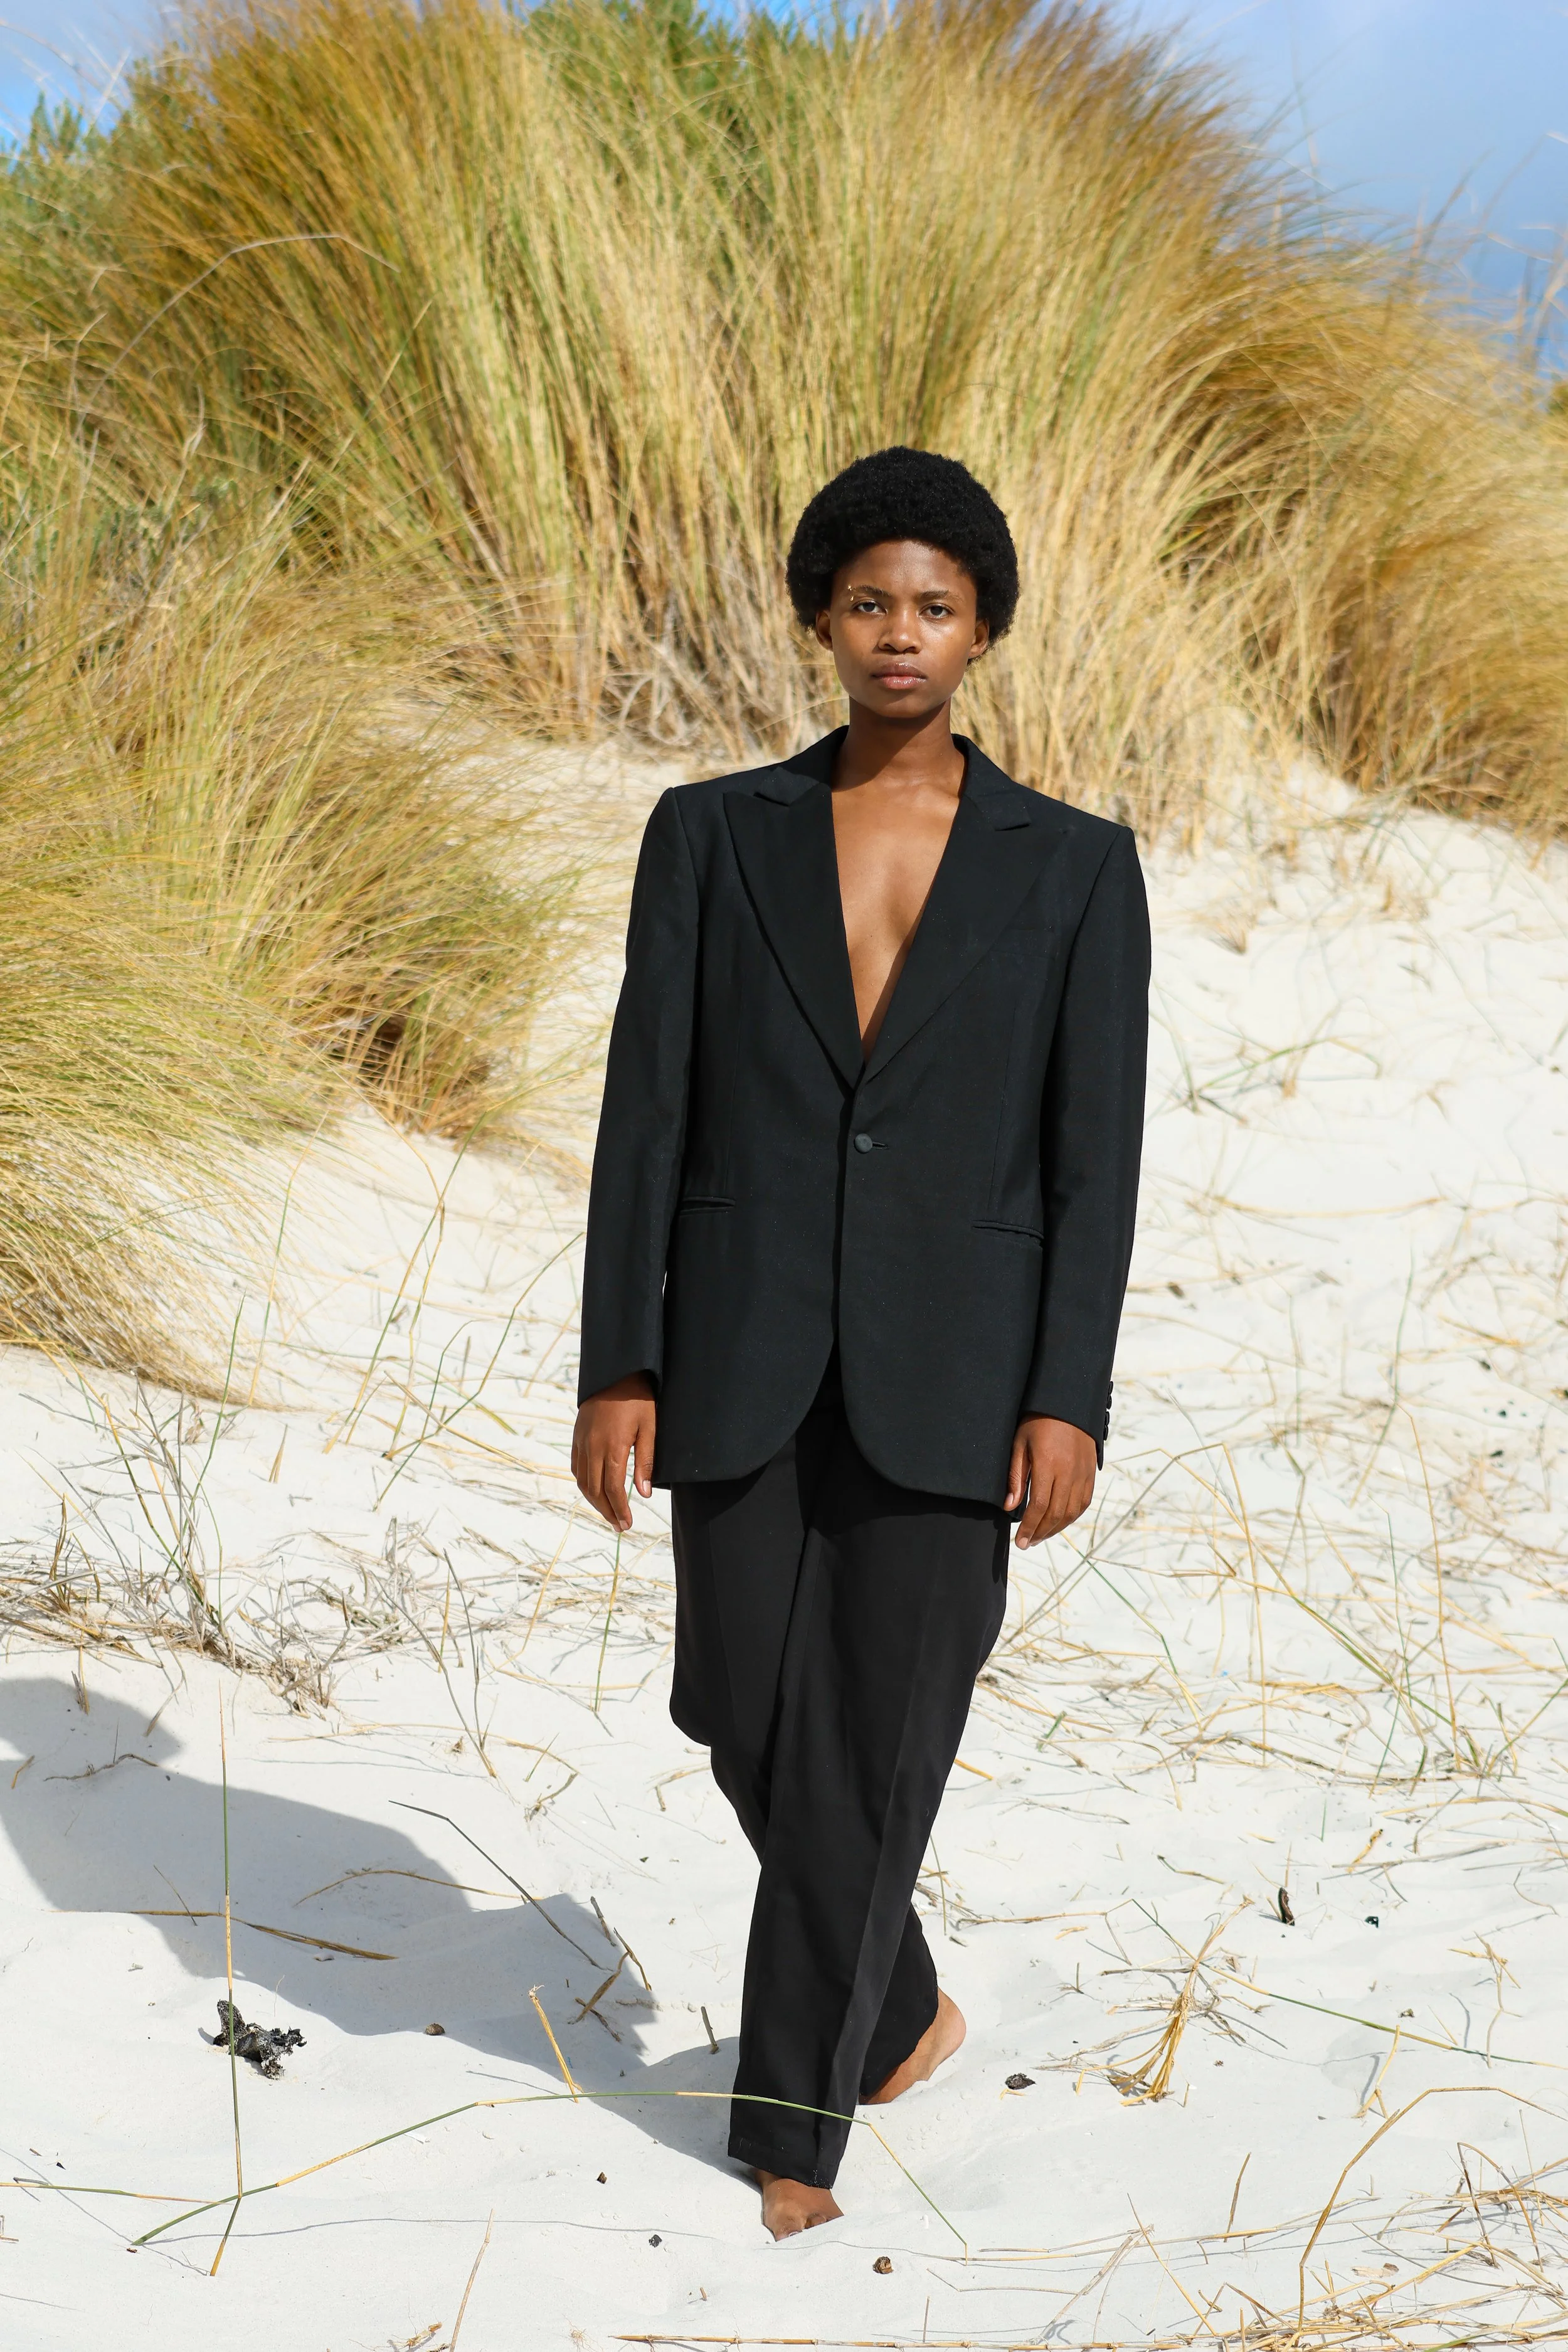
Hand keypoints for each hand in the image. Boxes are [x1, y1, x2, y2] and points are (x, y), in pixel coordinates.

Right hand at [571, 1374, 655, 1532]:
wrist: (615, 1372)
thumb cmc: (638, 1399)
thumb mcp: (649, 1427)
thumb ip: (645, 1461)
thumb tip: (643, 1494)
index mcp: (612, 1447)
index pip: (613, 1489)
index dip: (620, 1510)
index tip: (627, 1525)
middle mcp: (592, 1447)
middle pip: (595, 1490)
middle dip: (607, 1511)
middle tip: (620, 1527)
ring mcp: (581, 1442)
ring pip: (583, 1482)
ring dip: (594, 1501)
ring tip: (609, 1513)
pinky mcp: (577, 1436)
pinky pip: (576, 1467)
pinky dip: (584, 1484)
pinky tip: (594, 1491)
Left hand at [1005, 1416, 1095, 1548]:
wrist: (1067, 1402)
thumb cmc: (1038, 1421)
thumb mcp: (1020, 1444)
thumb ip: (1016, 1477)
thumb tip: (1010, 1506)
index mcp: (1048, 1464)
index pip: (1039, 1506)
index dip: (1028, 1527)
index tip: (1020, 1541)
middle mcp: (1069, 1471)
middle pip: (1056, 1513)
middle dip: (1040, 1532)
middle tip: (1028, 1543)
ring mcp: (1083, 1473)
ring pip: (1071, 1511)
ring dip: (1056, 1528)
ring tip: (1040, 1536)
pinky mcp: (1090, 1472)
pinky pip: (1084, 1502)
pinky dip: (1071, 1516)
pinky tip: (1059, 1522)